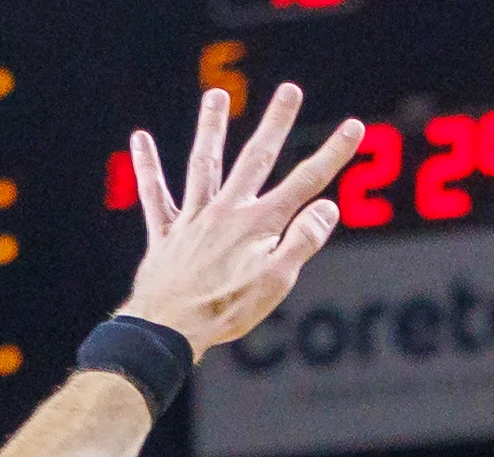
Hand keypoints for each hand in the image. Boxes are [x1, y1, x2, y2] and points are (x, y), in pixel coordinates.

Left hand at [119, 85, 362, 355]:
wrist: (169, 329)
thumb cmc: (226, 311)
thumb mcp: (275, 283)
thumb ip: (302, 241)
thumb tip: (327, 207)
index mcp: (258, 225)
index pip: (304, 183)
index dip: (332, 154)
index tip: (353, 126)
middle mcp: (226, 212)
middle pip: (255, 159)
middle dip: (276, 124)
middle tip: (290, 90)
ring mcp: (194, 219)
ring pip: (204, 164)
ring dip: (211, 128)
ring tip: (216, 96)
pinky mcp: (167, 234)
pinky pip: (155, 195)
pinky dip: (148, 167)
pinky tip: (140, 138)